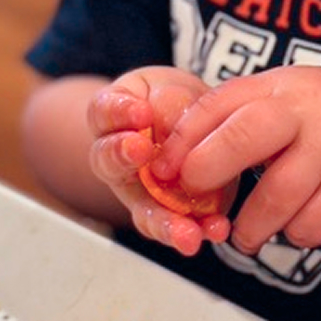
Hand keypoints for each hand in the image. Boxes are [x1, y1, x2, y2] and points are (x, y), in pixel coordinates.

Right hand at [88, 67, 232, 256]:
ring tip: (184, 230)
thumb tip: (178, 127)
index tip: (140, 111)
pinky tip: (216, 228)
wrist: (192, 122)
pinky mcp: (173, 212)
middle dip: (123, 157)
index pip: (104, 113)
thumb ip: (170, 105)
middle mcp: (120, 162)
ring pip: (144, 210)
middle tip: (140, 151)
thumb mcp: (170, 90)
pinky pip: (177, 226)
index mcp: (111, 122)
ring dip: (164, 221)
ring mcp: (142, 192)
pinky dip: (199, 228)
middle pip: (110, 163)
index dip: (119, 112)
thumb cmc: (171, 101)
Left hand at [152, 67, 320, 254]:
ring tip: (248, 233)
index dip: (183, 140)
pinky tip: (302, 221)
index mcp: (282, 86)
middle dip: (209, 169)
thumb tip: (175, 152)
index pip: (219, 104)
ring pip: (275, 198)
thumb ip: (241, 116)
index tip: (162, 171)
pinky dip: (296, 233)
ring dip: (252, 226)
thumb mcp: (291, 102)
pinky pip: (308, 225)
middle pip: (245, 135)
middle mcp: (309, 110)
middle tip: (194, 197)